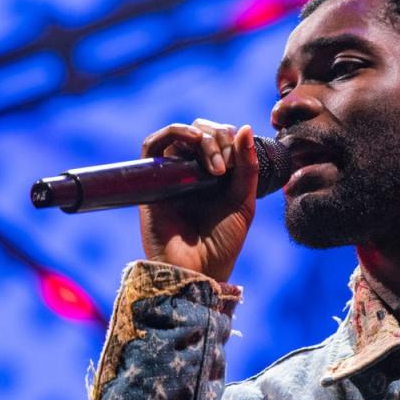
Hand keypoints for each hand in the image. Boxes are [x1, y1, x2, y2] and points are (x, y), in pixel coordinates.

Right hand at [139, 119, 257, 282]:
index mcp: (215, 176)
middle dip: (219, 138)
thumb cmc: (222, 244)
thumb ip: (247, 167)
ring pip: (180, 134)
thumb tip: (246, 127)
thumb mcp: (243, 202)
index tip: (238, 163)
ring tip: (215, 163)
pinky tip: (193, 139)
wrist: (198, 272)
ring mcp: (171, 175)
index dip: (232, 138)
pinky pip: (152, 145)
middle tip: (226, 167)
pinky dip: (173, 132)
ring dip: (202, 137)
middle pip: (201, 131)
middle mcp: (191, 172)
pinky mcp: (151, 181)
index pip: (220, 137)